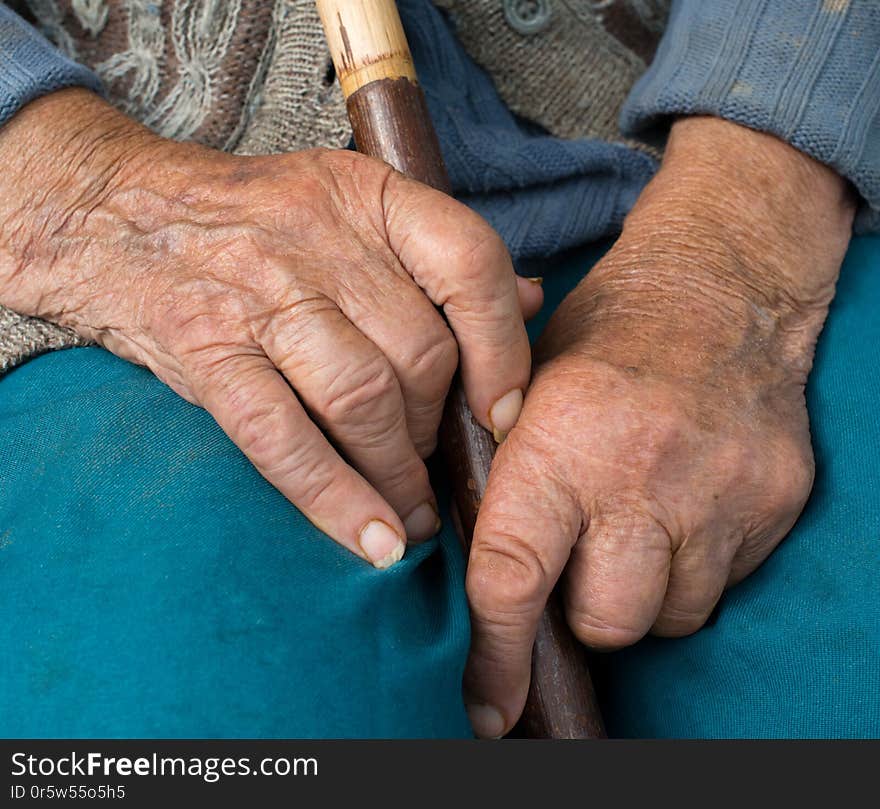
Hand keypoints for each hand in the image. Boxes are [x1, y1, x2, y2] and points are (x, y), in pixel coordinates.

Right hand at [0, 89, 541, 567]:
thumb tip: (533, 300)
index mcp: (369, 196)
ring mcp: (259, 296)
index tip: (503, 412)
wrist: (118, 215)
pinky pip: (283, 438)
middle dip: (439, 430)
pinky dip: (335, 498)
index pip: (470, 265)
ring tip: (413, 512)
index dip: (503, 349)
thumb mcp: (353, 207)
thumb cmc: (257, 223)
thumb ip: (442, 253)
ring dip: (399, 474)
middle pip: (419, 353)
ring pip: (363, 400)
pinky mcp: (207, 351)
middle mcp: (320, 240)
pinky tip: (374, 540)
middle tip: (436, 465)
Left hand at [463, 117, 855, 735]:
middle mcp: (643, 475)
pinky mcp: (774, 502)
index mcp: (561, 442)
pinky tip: (681, 510)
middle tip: (580, 561)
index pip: (515, 575)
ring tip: (634, 528)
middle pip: (608, 621)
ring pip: (670, 615)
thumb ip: (499, 474)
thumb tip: (475, 566)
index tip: (489, 706)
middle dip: (584, 614)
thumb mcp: (526, 387)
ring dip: (642, 593)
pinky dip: (692, 568)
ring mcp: (719, 492)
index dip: (497, 654)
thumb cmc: (607, 338)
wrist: (721, 290)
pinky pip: (724, 583)